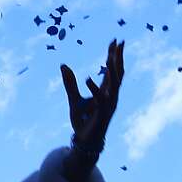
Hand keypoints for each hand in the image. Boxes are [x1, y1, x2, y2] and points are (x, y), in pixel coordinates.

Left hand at [61, 39, 124, 155]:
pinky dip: (94, 89)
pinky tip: (87, 78)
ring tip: (110, 56)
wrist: (84, 140)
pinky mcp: (101, 114)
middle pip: (118, 74)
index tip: (116, 40)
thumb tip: (63, 65)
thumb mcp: (73, 99)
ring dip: (112, 71)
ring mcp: (108, 105)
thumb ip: (70, 82)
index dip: (114, 55)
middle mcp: (110, 97)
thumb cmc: (83, 121)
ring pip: (114, 85)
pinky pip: (100, 99)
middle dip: (118, 58)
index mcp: (106, 92)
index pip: (113, 70)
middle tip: (118, 42)